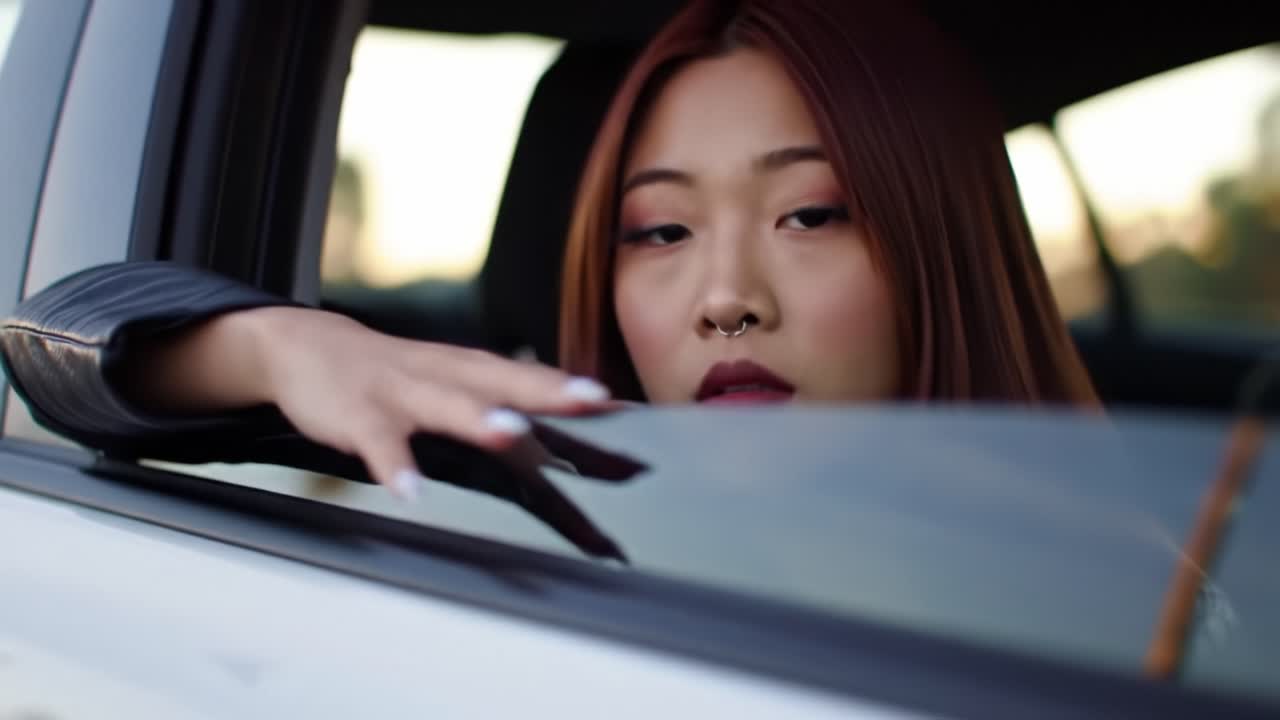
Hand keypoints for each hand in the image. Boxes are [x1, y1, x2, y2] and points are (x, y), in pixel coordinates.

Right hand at [250, 307, 619, 499]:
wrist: (307, 346)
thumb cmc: (397, 375)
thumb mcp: (453, 385)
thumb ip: (505, 409)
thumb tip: (570, 443)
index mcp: (471, 370)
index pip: (533, 379)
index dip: (576, 392)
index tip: (625, 408)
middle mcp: (445, 375)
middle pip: (503, 380)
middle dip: (548, 390)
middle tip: (593, 399)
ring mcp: (403, 394)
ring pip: (446, 403)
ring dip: (479, 418)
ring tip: (513, 435)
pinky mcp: (361, 415)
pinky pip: (379, 443)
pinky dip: (395, 466)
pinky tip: (411, 492)